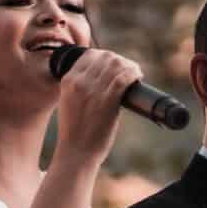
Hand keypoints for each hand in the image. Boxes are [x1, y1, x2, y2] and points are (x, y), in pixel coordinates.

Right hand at [49, 48, 143, 164]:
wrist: (76, 152)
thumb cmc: (75, 131)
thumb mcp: (69, 102)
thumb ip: (80, 88)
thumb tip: (102, 79)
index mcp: (68, 80)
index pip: (89, 55)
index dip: (106, 57)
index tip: (115, 65)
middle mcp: (79, 82)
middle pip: (105, 56)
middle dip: (120, 60)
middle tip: (128, 70)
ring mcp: (93, 91)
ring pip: (116, 64)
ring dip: (129, 65)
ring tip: (135, 73)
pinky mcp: (107, 101)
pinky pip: (123, 78)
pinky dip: (133, 73)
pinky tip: (138, 77)